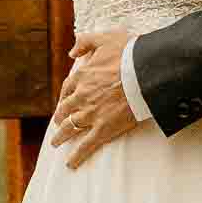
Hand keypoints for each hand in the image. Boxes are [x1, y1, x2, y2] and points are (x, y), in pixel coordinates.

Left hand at [52, 29, 134, 167]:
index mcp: (82, 77)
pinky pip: (86, 145)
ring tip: (56, 143)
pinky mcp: (103, 129)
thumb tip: (72, 51)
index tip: (64, 101)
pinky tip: (70, 164)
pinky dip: (76, 156)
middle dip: (60, 118)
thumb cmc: (128, 54)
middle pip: (65, 110)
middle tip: (58, 124)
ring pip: (70, 128)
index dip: (64, 96)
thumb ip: (85, 42)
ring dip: (61, 137)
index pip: (67, 89)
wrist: (145, 73)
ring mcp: (91, 114)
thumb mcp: (104, 38)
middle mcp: (82, 96)